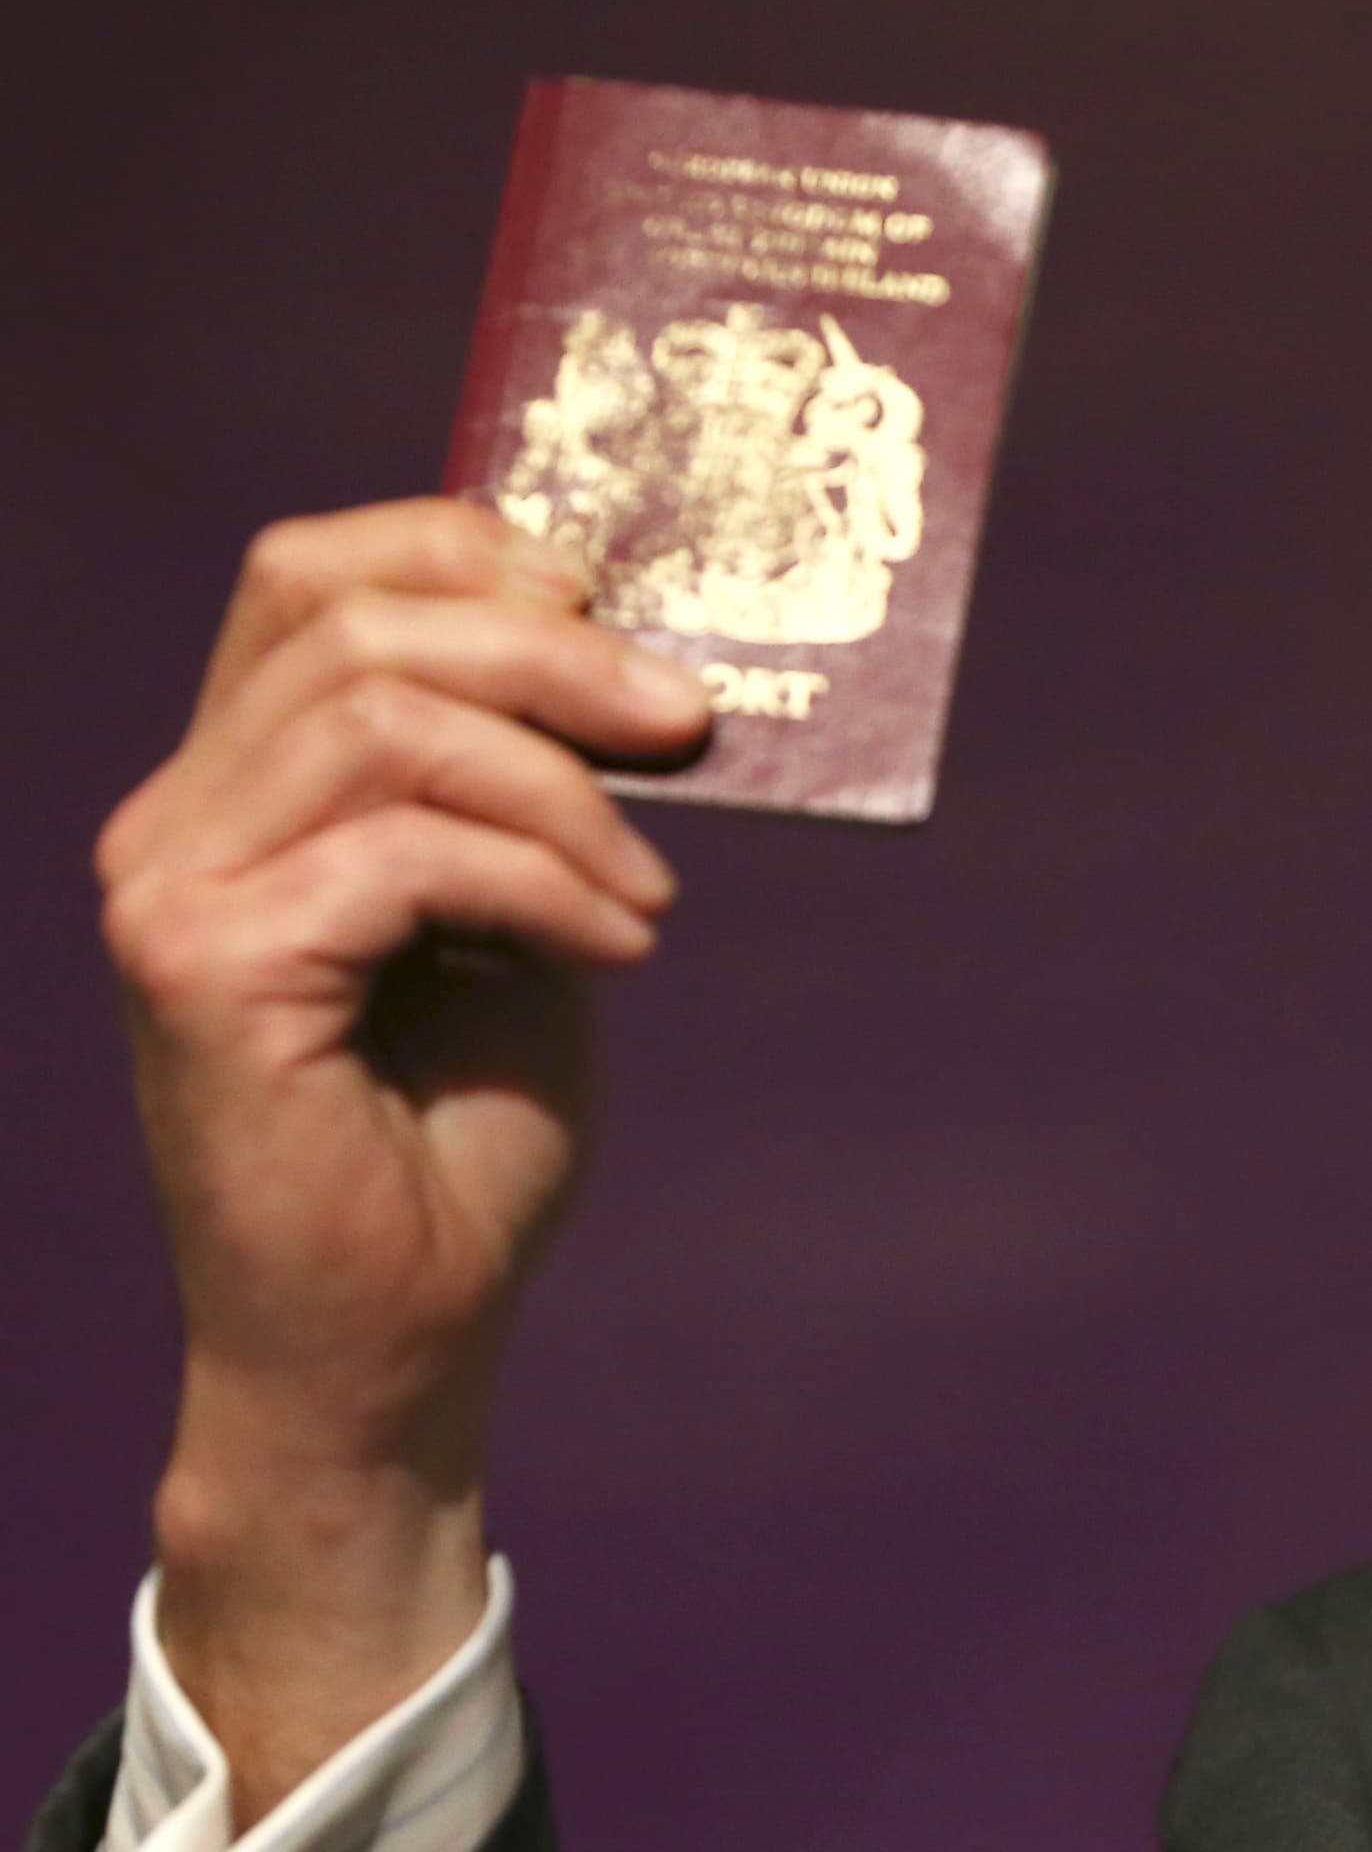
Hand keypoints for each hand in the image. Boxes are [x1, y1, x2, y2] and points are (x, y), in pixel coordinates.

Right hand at [94, 499, 709, 1822]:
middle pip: (354, 622)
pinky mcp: (208, 968)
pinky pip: (405, 850)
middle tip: (684, 726)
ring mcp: (174, 890)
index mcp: (238, 786)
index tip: (611, 610)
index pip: (311, 577)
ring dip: (561, 785)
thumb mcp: (521, 914)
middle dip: (552, 652)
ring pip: (384, 718)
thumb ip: (534, 788)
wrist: (400, 1335)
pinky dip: (546, 880)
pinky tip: (616, 947)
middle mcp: (176, 820)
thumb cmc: (458, 1137)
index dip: (466, 549)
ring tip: (648, 887)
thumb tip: (639, 670)